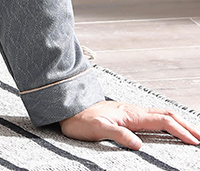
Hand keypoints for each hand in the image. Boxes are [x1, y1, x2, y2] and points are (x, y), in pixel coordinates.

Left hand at [60, 100, 199, 149]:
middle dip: (185, 125)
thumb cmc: (80, 120)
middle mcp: (132, 111)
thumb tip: (139, 145)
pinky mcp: (125, 116)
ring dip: (178, 122)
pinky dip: (166, 122)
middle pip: (165, 115)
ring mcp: (130, 112)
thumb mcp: (97, 130)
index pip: (162, 121)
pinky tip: (168, 128)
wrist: (67, 109)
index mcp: (130, 114)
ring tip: (191, 133)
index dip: (180, 131)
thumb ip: (117, 135)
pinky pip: (152, 117)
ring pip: (160, 114)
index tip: (194, 142)